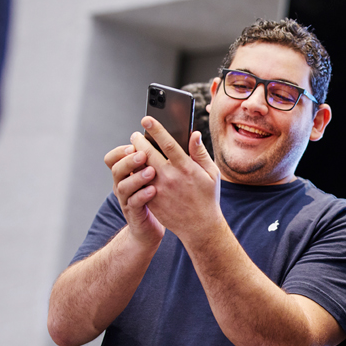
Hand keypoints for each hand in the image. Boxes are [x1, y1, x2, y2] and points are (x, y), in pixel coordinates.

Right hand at [104, 142, 163, 247]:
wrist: (150, 229)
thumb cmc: (156, 197)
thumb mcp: (154, 177)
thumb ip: (155, 160)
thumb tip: (165, 139)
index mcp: (126, 174)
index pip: (113, 158)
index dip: (120, 150)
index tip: (134, 143)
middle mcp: (122, 185)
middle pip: (116, 169)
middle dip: (128, 160)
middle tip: (142, 155)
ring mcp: (126, 200)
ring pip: (123, 186)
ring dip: (136, 177)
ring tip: (151, 171)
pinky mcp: (134, 213)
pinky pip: (134, 203)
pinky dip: (142, 196)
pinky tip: (153, 190)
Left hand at [129, 116, 221, 246]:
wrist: (199, 226)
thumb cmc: (207, 197)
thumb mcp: (211, 174)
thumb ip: (201, 153)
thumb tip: (194, 134)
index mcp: (186, 168)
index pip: (167, 143)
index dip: (155, 129)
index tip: (146, 119)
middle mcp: (170, 177)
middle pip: (147, 153)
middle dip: (138, 141)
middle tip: (135, 135)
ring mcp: (159, 189)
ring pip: (139, 167)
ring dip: (134, 156)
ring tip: (133, 150)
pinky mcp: (151, 199)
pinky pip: (138, 182)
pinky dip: (134, 173)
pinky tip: (135, 167)